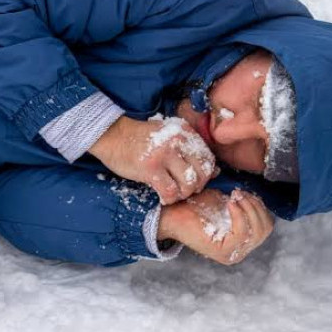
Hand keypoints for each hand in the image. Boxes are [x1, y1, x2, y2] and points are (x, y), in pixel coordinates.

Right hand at [88, 115, 217, 204]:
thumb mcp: (171, 137)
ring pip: (189, 184)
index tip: (194, 179)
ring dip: (183, 194)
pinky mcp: (150, 168)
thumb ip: (192, 151)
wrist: (114, 135)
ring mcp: (165, 154)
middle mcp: (179, 141)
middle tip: (185, 189)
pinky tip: (163, 196)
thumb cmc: (143, 139)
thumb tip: (217, 171)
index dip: (205, 174)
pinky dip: (169, 198)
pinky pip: (170, 191)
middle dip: (197, 186)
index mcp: (186, 132)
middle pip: (203, 172)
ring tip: (174, 193)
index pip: (209, 159)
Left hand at [158, 188, 274, 264]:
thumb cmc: (197, 206)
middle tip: (239, 193)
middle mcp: (240, 251)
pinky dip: (239, 215)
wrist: (174, 212)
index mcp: (242, 241)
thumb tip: (259, 194)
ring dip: (249, 209)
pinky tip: (230, 203)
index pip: (267, 225)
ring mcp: (232, 254)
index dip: (260, 206)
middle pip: (265, 229)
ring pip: (256, 232)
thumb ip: (244, 201)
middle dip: (256, 206)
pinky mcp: (223, 253)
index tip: (245, 193)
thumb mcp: (226, 201)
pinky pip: (242, 234)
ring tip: (235, 197)